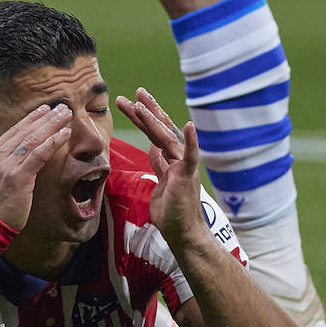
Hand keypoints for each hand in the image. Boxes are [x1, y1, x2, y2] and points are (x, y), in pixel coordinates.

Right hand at [0, 103, 71, 230]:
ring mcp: (6, 166)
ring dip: (52, 124)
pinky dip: (53, 141)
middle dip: (45, 117)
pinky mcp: (18, 177)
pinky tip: (65, 133)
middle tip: (61, 107)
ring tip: (66, 115)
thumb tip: (8, 155)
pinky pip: (39, 154)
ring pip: (33, 139)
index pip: (13, 132)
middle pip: (25, 131)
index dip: (30, 119)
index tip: (44, 110)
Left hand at [116, 88, 207, 250]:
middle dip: (147, 110)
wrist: (184, 234)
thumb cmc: (173, 213)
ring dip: (152, 119)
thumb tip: (153, 149)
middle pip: (161, 129)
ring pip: (166, 137)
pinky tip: (189, 126)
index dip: (145, 117)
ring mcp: (184, 166)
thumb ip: (159, 165)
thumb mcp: (160, 183)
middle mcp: (179, 159)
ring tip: (138, 102)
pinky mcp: (187, 177)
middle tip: (135, 92)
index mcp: (171, 160)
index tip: (133, 102)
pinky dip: (191, 141)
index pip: (155, 133)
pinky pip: (190, 156)